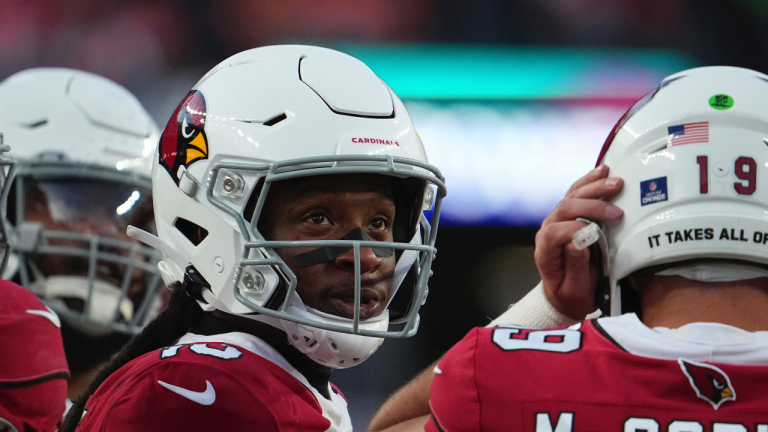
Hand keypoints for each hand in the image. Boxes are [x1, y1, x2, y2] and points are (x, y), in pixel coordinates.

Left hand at [534, 165, 622, 319]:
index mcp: (545, 251)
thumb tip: (578, 241)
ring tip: (615, 182)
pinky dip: (589, 181)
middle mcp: (548, 231)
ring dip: (593, 187)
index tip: (597, 235)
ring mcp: (558, 220)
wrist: (566, 293)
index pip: (554, 232)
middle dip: (591, 206)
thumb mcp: (575, 289)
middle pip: (564, 208)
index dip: (574, 230)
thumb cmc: (571, 294)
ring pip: (571, 196)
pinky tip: (602, 172)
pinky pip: (576, 193)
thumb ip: (575, 265)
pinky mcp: (569, 215)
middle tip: (616, 211)